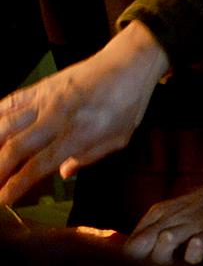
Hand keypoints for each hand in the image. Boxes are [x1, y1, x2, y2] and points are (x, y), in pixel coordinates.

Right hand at [0, 22, 168, 203]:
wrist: (125, 66)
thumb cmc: (127, 107)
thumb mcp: (118, 139)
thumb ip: (88, 157)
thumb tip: (62, 174)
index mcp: (79, 135)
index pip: (41, 164)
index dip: (19, 183)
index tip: (4, 199)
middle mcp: (55, 118)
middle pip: (16, 146)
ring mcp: (43, 100)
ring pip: (6, 123)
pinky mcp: (38, 87)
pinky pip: (9, 101)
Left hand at [125, 176, 202, 265]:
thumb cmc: (198, 209)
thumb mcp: (170, 214)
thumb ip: (151, 231)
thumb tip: (130, 252)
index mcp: (156, 215)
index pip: (132, 242)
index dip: (128, 260)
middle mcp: (169, 219)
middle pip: (143, 243)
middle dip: (140, 262)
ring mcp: (190, 224)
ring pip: (166, 240)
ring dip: (161, 254)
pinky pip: (198, 244)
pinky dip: (193, 253)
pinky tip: (192, 257)